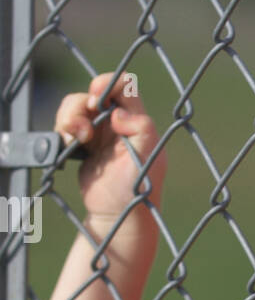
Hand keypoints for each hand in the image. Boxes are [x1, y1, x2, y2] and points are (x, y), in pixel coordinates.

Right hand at [54, 72, 166, 218]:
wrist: (117, 216)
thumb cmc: (138, 190)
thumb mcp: (147, 158)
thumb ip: (141, 129)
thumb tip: (118, 113)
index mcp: (137, 121)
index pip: (125, 86)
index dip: (109, 83)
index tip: (96, 96)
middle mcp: (118, 122)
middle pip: (93, 93)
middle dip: (81, 105)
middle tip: (83, 130)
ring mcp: (99, 133)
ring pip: (76, 107)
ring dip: (69, 118)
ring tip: (76, 140)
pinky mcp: (83, 144)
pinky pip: (66, 125)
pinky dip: (62, 130)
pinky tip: (69, 146)